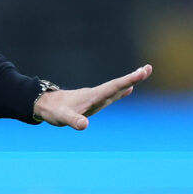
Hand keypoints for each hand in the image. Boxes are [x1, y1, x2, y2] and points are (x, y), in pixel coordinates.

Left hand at [33, 64, 152, 130]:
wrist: (44, 104)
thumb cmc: (54, 111)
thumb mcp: (63, 118)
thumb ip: (74, 121)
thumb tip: (84, 125)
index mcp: (92, 96)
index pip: (114, 87)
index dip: (128, 80)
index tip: (143, 71)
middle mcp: (95, 94)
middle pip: (117, 85)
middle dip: (133, 78)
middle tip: (148, 68)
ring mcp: (95, 97)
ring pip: (115, 88)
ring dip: (129, 82)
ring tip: (143, 73)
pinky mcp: (92, 101)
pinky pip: (111, 94)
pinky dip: (121, 90)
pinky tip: (128, 89)